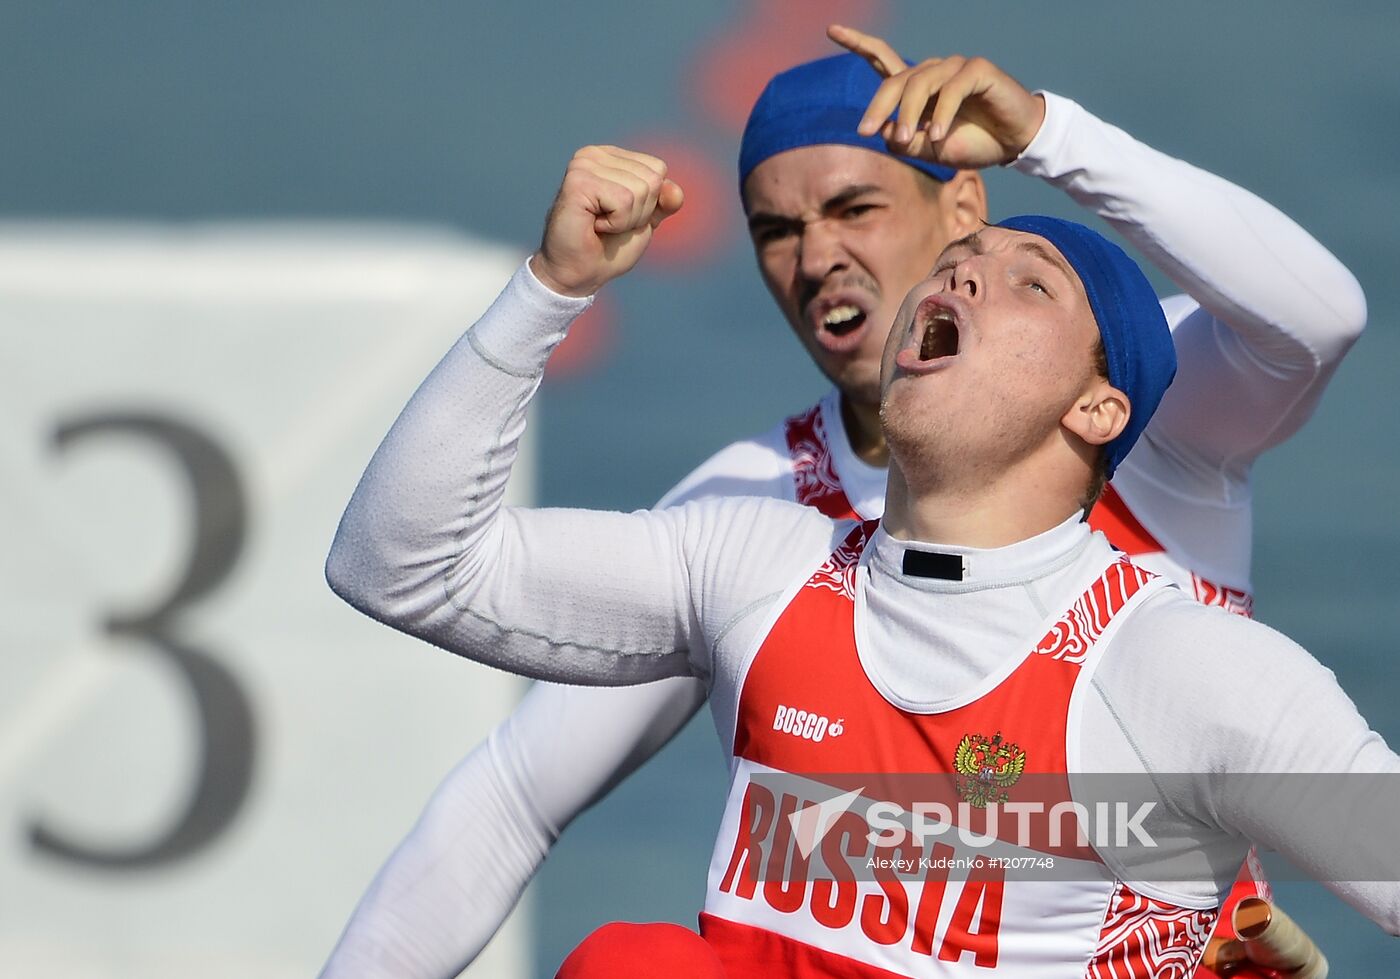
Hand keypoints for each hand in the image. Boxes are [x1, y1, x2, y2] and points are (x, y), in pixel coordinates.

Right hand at [530, 145, 683, 296]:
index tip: (620, 216)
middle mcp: (595, 154)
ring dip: (626, 220)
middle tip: (609, 224)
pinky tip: (593, 225)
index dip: (649, 204)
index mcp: (611, 157)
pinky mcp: (578, 181)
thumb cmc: (607, 248)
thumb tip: (676, 190)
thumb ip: (662, 202)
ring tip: (600, 225)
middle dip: (639, 213)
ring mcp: (584, 164)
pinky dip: (616, 223)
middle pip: (652, 179)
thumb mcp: (644, 221)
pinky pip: (623, 201)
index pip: (658, 170)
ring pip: (640, 191)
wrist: (578, 274)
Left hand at [828, 24, 1046, 168]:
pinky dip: (940, 115)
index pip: (883, 59)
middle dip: (878, 106)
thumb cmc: (974, 143)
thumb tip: (885, 133)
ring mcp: (955, 67)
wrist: (1015, 142)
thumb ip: (907, 143)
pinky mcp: (977, 70)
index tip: (831, 31)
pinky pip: (950, 91)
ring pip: (919, 85)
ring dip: (909, 115)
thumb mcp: (932, 151)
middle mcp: (934, 71)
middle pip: (895, 80)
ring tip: (906, 140)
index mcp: (919, 87)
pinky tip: (937, 137)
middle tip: (865, 132)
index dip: (858, 44)